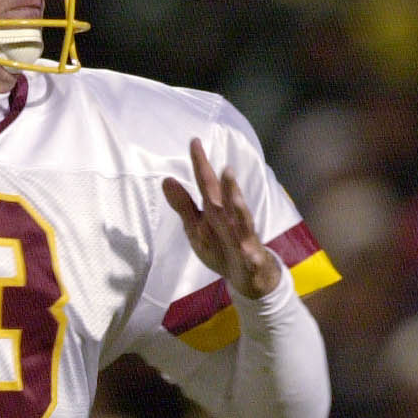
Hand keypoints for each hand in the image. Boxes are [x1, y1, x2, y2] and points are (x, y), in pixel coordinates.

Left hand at [161, 137, 280, 297]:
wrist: (247, 275)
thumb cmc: (221, 245)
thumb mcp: (197, 226)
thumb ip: (183, 204)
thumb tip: (166, 180)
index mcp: (216, 210)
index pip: (207, 183)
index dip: (201, 164)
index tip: (194, 141)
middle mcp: (231, 219)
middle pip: (227, 199)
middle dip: (228, 185)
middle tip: (225, 167)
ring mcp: (243, 238)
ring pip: (243, 222)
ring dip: (241, 210)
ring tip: (237, 199)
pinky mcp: (251, 258)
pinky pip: (251, 256)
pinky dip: (250, 253)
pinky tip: (248, 250)